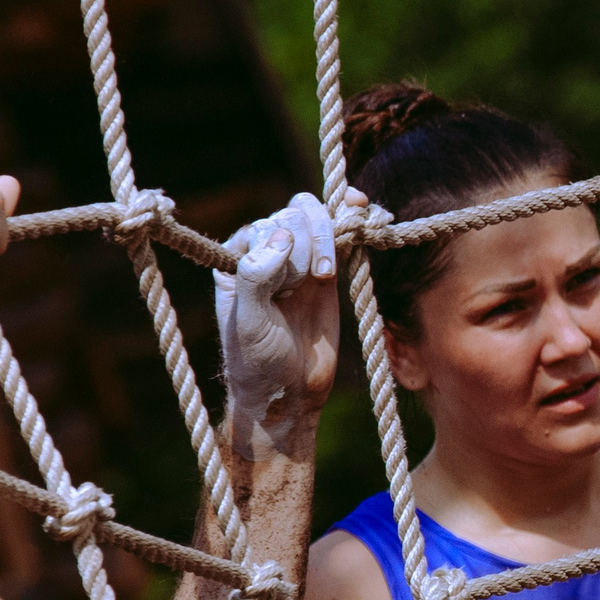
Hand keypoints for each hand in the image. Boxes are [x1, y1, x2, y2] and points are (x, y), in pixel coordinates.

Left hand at [219, 193, 338, 450]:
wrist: (290, 392)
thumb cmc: (258, 362)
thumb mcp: (248, 323)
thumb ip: (256, 277)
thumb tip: (281, 236)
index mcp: (238, 259)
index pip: (268, 227)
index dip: (286, 249)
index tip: (288, 288)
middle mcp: (267, 253)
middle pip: (294, 218)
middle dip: (309, 247)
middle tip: (308, 286)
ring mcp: (299, 260)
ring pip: (317, 220)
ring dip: (328, 239)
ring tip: (325, 278)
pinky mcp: (328, 270)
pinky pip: (340, 234)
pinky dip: (351, 217)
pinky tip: (360, 207)